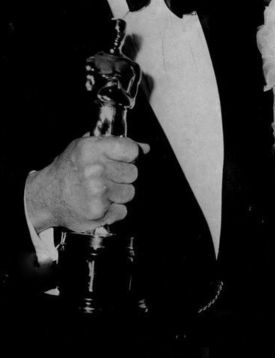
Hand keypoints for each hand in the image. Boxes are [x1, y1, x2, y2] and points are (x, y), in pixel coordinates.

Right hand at [25, 135, 149, 232]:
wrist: (45, 197)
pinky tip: (99, 203)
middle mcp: (94, 170)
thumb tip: (145, 148)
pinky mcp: (98, 212)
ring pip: (129, 192)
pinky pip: (122, 210)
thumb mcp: (85, 147)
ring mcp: (97, 193)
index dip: (130, 155)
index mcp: (91, 149)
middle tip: (107, 177)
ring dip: (118, 194)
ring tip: (101, 191)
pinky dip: (114, 210)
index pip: (131, 150)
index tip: (123, 159)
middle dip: (123, 176)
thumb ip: (116, 144)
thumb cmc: (68, 169)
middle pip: (133, 173)